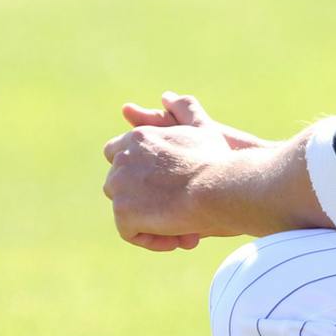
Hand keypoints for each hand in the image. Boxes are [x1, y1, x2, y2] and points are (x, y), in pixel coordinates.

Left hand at [102, 95, 244, 251]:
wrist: (218, 185)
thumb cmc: (216, 159)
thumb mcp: (201, 128)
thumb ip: (185, 110)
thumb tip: (166, 97)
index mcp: (137, 138)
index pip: (117, 153)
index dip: (138, 174)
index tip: (164, 187)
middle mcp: (122, 159)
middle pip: (117, 183)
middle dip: (143, 199)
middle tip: (175, 211)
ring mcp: (120, 185)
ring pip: (124, 209)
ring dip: (149, 220)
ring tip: (182, 228)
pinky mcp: (124, 212)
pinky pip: (131, 232)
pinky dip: (152, 239)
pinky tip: (178, 238)